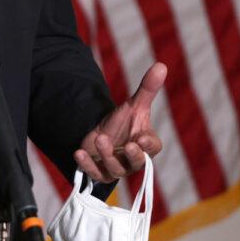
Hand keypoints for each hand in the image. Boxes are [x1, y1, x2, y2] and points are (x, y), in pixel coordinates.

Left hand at [75, 62, 167, 182]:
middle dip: (132, 155)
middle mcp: (133, 160)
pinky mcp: (99, 173)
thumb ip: (147, 89)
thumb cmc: (123, 123)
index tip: (142, 138)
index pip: (153, 149)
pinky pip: (94, 174)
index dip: (149, 145)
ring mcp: (116, 168)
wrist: (100, 134)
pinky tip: (78, 153)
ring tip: (100, 138)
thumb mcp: (134, 105)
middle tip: (128, 145)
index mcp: (146, 145)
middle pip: (137, 163)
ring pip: (115, 169)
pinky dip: (86, 165)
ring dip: (107, 155)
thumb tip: (161, 65)